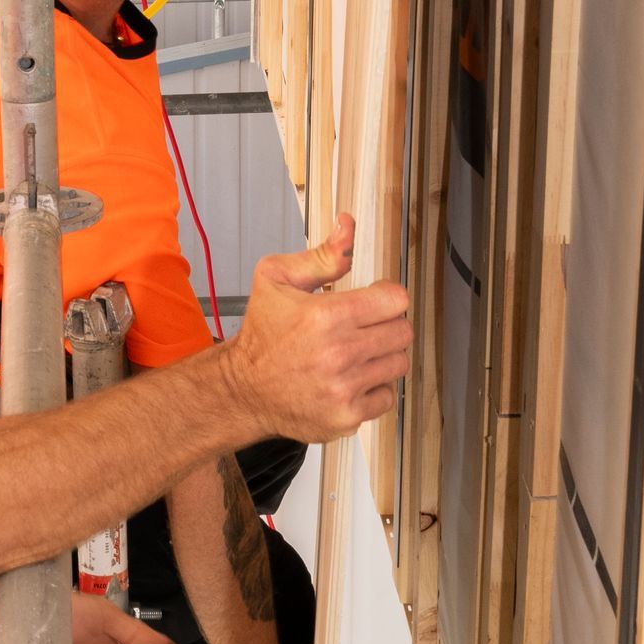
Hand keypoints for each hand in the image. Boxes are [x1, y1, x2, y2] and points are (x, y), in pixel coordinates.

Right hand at [225, 216, 410, 444]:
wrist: (242, 389)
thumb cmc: (261, 335)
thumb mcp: (277, 279)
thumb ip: (322, 255)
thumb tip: (348, 227)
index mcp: (326, 316)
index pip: (395, 300)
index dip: (386, 296)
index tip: (373, 302)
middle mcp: (338, 354)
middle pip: (402, 332)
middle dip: (385, 326)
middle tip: (363, 328)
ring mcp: (344, 388)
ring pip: (398, 364)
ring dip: (381, 356)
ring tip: (355, 354)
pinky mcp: (346, 416)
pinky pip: (386, 396)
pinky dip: (373, 388)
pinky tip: (349, 379)